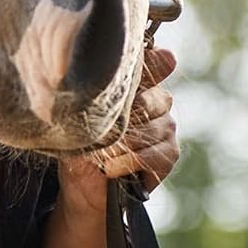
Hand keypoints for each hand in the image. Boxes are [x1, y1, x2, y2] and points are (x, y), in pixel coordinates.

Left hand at [57, 46, 179, 216]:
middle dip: (125, 118)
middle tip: (101, 133)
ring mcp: (166, 126)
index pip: (154, 63)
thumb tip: (101, 77)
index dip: (156, 63)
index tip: (158, 62)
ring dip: (122, 146)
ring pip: (153, 128)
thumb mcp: (78, 116)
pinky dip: (130, 162)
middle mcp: (157, 100)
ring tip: (100, 157)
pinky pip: (154, 154)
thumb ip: (93, 95)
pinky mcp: (169, 153)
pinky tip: (111, 169)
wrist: (83, 185)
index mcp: (136, 83)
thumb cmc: (79, 144)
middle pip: (151, 99)